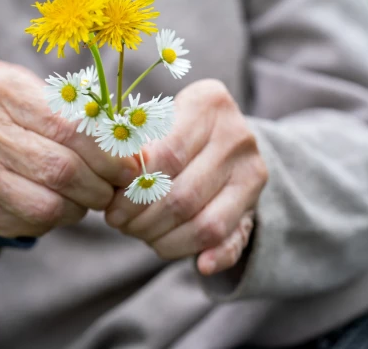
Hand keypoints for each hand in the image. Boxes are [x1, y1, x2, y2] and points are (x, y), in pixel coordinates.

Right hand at [0, 66, 138, 237]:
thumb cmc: (35, 118)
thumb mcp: (57, 102)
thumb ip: (93, 121)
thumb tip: (136, 154)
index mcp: (4, 88)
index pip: (68, 126)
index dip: (107, 152)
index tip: (129, 166)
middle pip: (59, 168)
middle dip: (100, 185)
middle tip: (115, 188)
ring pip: (47, 202)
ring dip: (82, 205)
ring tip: (92, 196)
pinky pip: (32, 222)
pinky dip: (60, 218)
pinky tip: (65, 204)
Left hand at [105, 80, 267, 274]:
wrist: (221, 140)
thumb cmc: (170, 131)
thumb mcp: (153, 126)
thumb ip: (136, 150)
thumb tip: (116, 187)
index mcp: (207, 104)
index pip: (164, 158)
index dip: (132, 189)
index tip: (110, 205)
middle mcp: (237, 134)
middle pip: (181, 195)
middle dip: (142, 220)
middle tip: (120, 224)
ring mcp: (253, 170)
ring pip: (203, 224)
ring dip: (163, 239)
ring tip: (140, 234)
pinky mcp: (257, 203)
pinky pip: (229, 240)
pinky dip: (209, 256)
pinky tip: (194, 264)